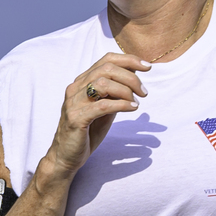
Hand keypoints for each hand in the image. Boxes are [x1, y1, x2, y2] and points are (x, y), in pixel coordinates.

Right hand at [45, 53, 149, 175]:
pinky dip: (121, 104)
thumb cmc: (87, 132)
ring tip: (137, 101)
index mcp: (82, 82)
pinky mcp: (75, 118)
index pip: (106, 60)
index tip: (147, 67)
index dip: (128, 59)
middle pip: (106, 69)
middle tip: (144, 92)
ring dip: (125, 90)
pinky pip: (102, 106)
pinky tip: (132, 108)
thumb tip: (135, 78)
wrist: (68, 156)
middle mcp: (75, 88)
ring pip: (102, 84)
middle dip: (130, 77)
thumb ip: (116, 94)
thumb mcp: (106, 109)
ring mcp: (73, 102)